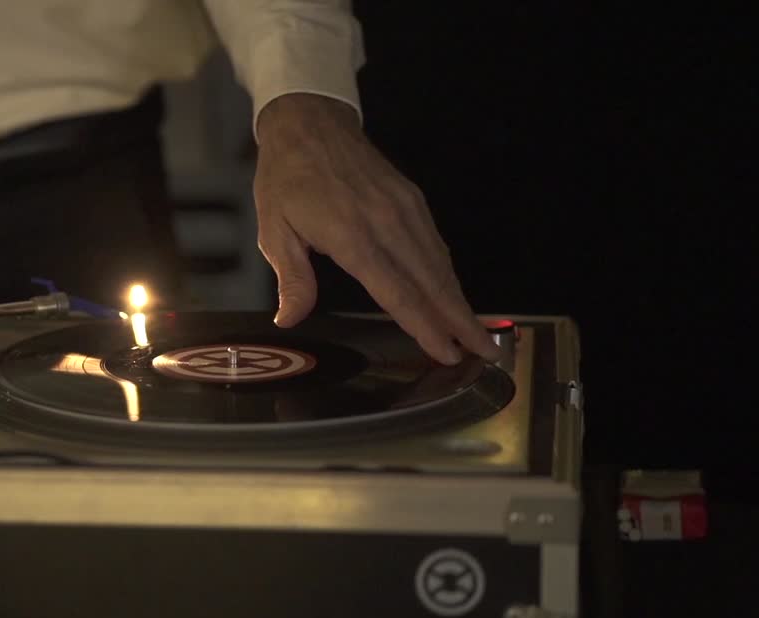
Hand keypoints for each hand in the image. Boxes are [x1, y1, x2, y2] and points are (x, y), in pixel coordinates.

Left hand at [254, 93, 498, 364]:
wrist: (309, 123)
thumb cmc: (287, 178)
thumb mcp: (274, 230)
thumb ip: (291, 278)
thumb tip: (289, 319)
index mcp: (352, 236)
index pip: (396, 292)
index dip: (424, 326)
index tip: (447, 352)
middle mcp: (387, 223)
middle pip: (431, 282)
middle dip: (460, 320)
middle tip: (484, 352)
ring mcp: (404, 209)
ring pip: (439, 264)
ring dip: (460, 299)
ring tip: (477, 331)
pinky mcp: (411, 199)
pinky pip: (435, 244)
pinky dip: (447, 273)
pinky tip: (452, 294)